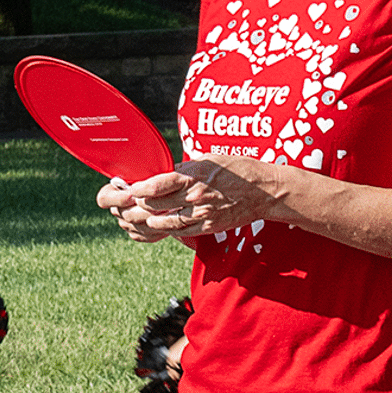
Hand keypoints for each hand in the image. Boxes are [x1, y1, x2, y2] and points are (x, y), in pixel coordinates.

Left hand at [108, 162, 274, 243]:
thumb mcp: (208, 160)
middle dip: (137, 205)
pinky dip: (166, 230)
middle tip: (129, 204)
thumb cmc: (236, 170)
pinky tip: (158, 226)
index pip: (156, 185)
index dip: (138, 189)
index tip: (130, 189)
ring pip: (164, 222)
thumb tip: (164, 172)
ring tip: (139, 216)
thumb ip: (185, 168)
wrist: (263, 190)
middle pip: (155, 205)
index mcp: (193, 175)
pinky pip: (180, 232)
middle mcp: (194, 195)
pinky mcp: (208, 227)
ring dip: (148, 220)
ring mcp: (201, 214)